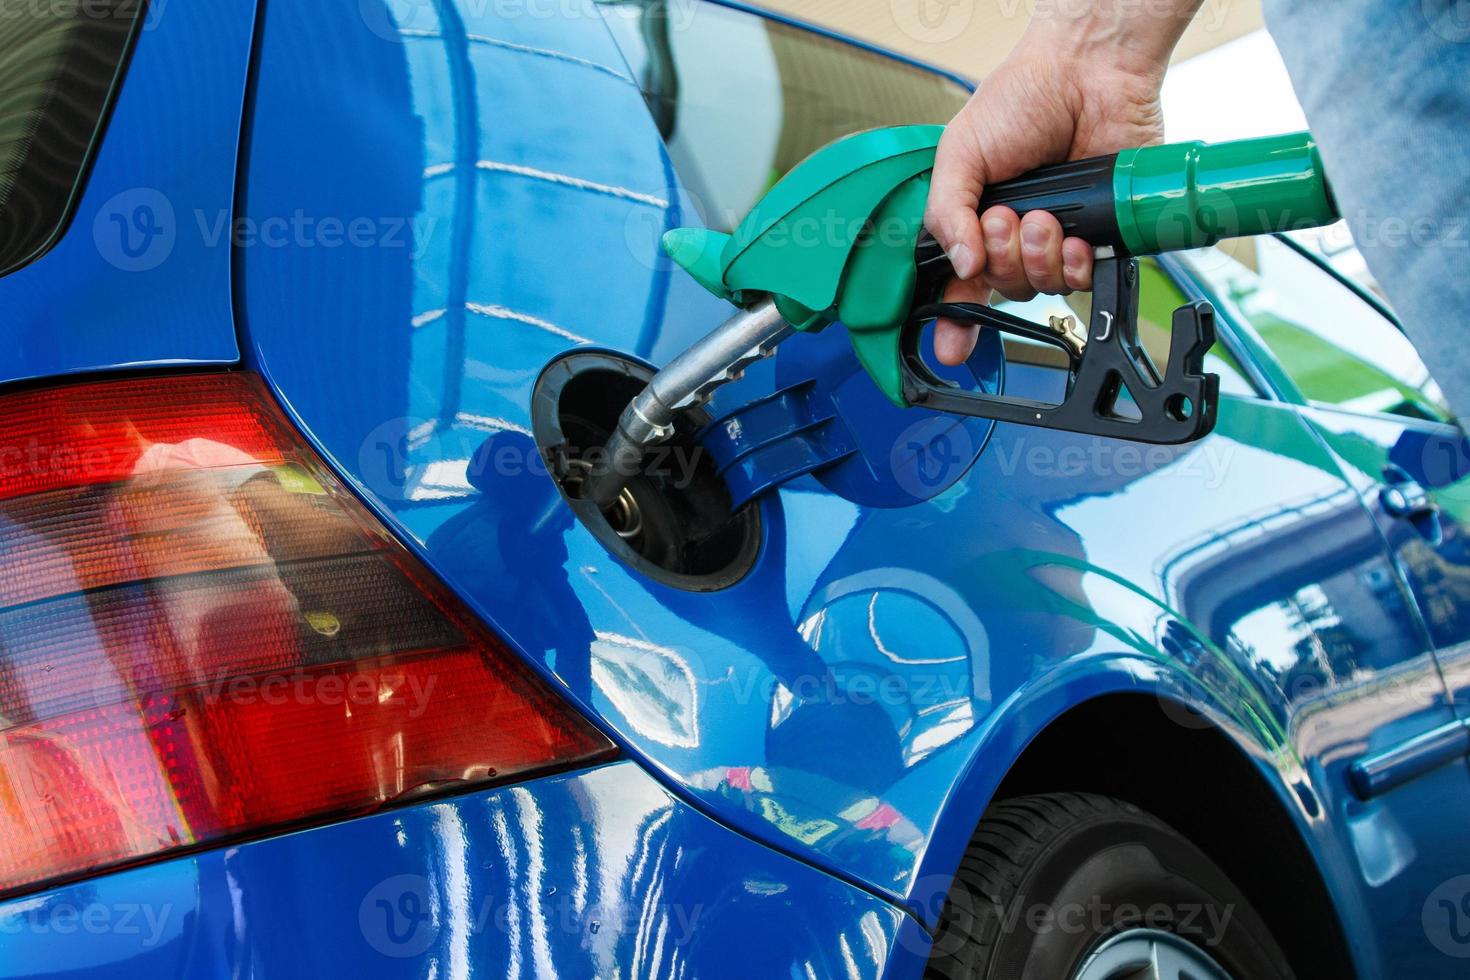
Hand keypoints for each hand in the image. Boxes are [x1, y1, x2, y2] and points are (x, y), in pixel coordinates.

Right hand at [925, 30, 1169, 364]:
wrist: (1088, 73)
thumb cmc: (1021, 98)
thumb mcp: (959, 153)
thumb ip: (946, 213)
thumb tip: (959, 265)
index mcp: (975, 221)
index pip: (959, 284)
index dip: (953, 322)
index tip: (949, 348)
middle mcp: (1016, 236)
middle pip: (1002, 290)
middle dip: (1003, 261)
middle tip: (1006, 219)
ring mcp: (1059, 238)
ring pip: (1043, 288)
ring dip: (1039, 257)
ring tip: (1043, 217)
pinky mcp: (1101, 236)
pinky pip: (1085, 279)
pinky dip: (1077, 263)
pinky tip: (1077, 236)